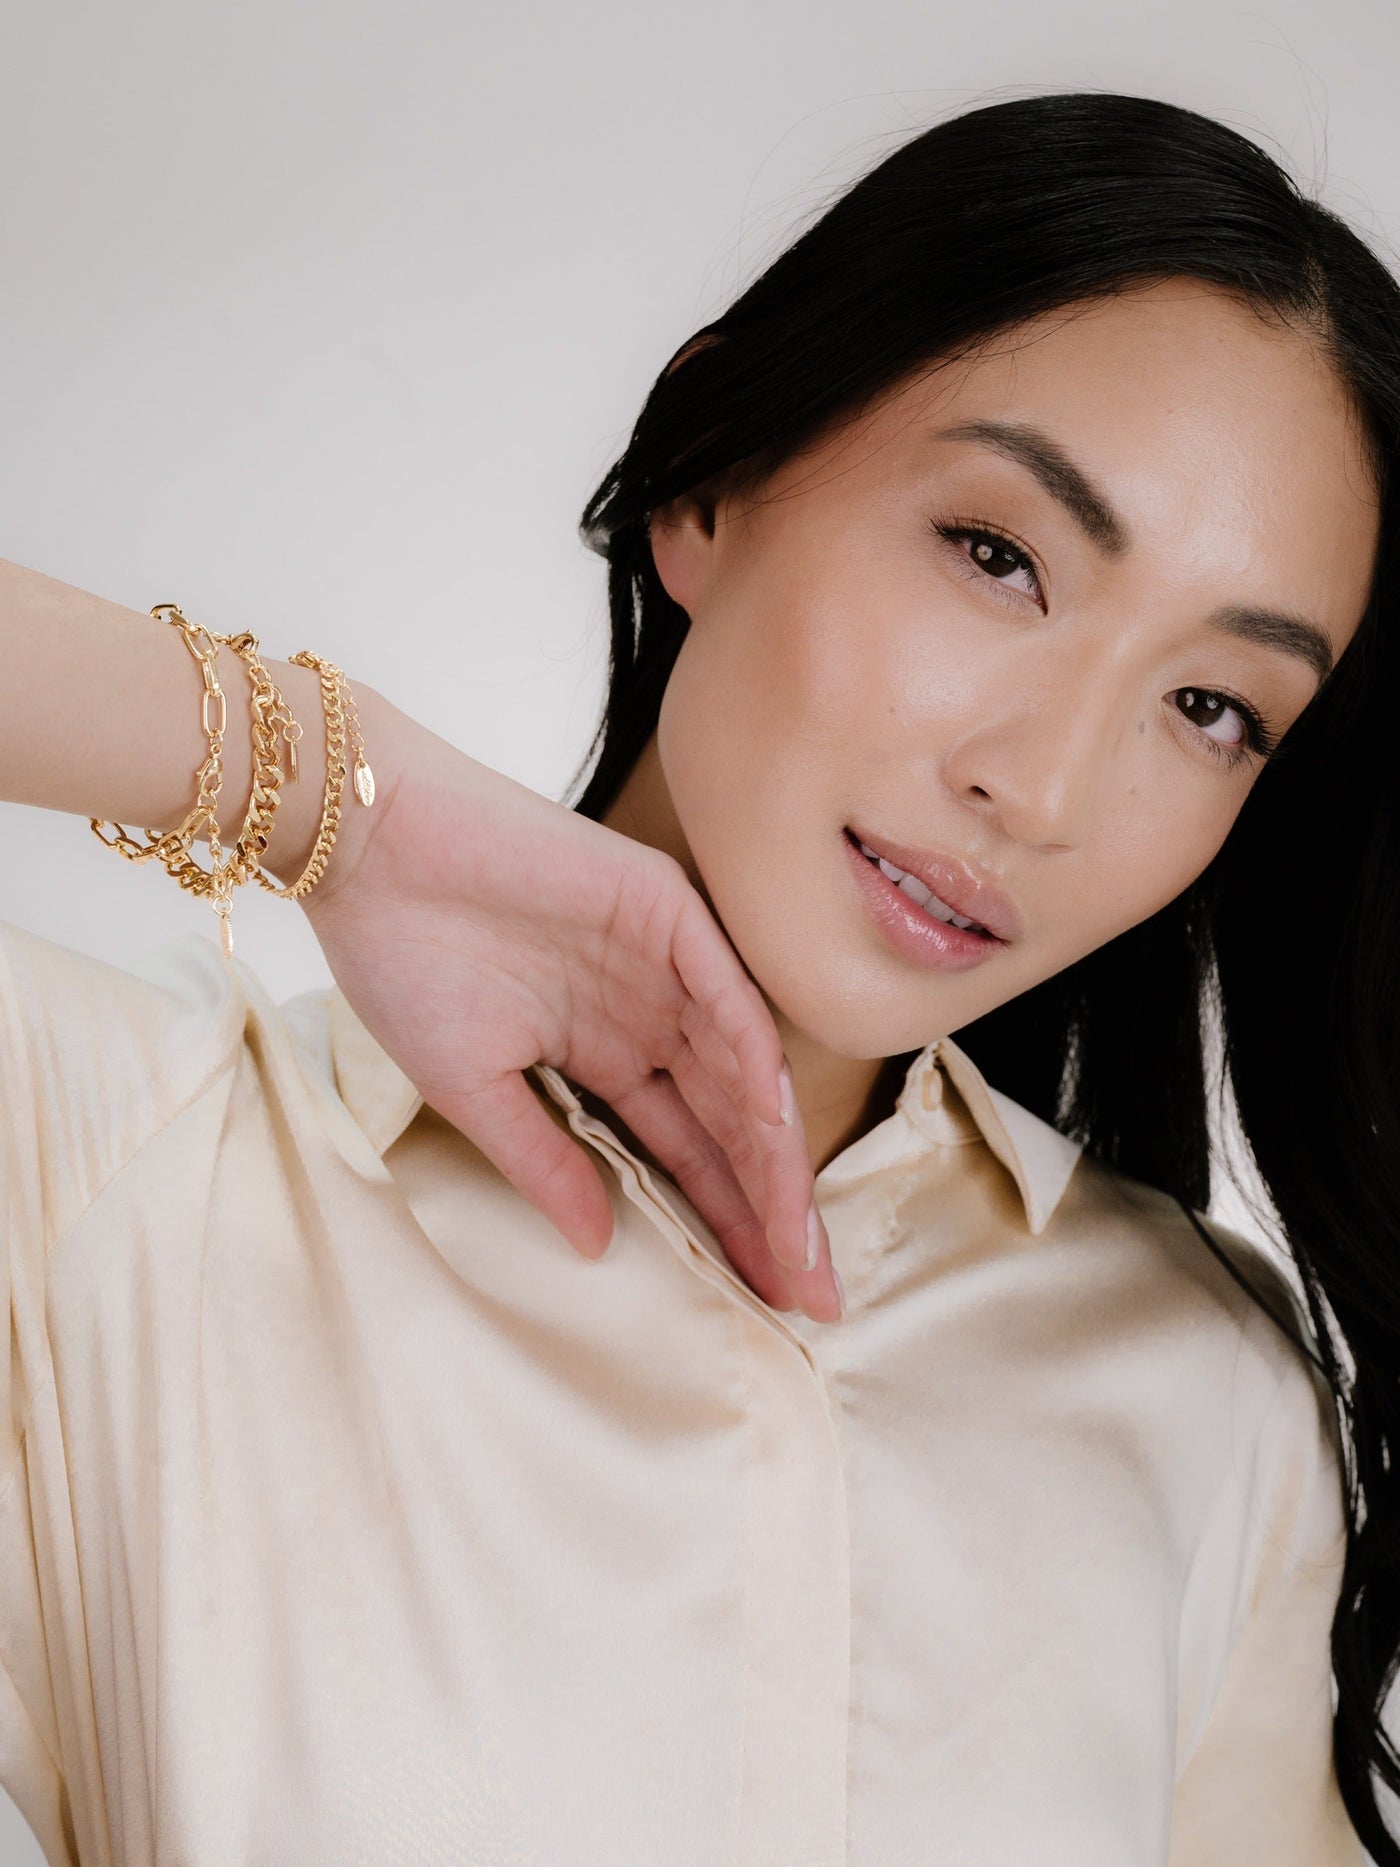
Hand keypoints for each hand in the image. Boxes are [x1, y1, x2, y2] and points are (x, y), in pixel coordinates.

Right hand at [299, 698, 838, 1321]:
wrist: (367, 849)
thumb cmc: (401, 958)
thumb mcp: (470, 1087)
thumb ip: (543, 1161)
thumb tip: (596, 1244)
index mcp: (606, 1050)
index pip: (688, 1149)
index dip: (727, 1223)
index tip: (765, 1301)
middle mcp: (650, 1010)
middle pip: (731, 1123)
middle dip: (772, 1209)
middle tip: (811, 1298)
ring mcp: (664, 960)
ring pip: (743, 1069)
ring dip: (774, 1154)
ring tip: (798, 1241)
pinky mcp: (664, 907)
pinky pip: (726, 994)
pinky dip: (751, 1061)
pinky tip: (771, 1133)